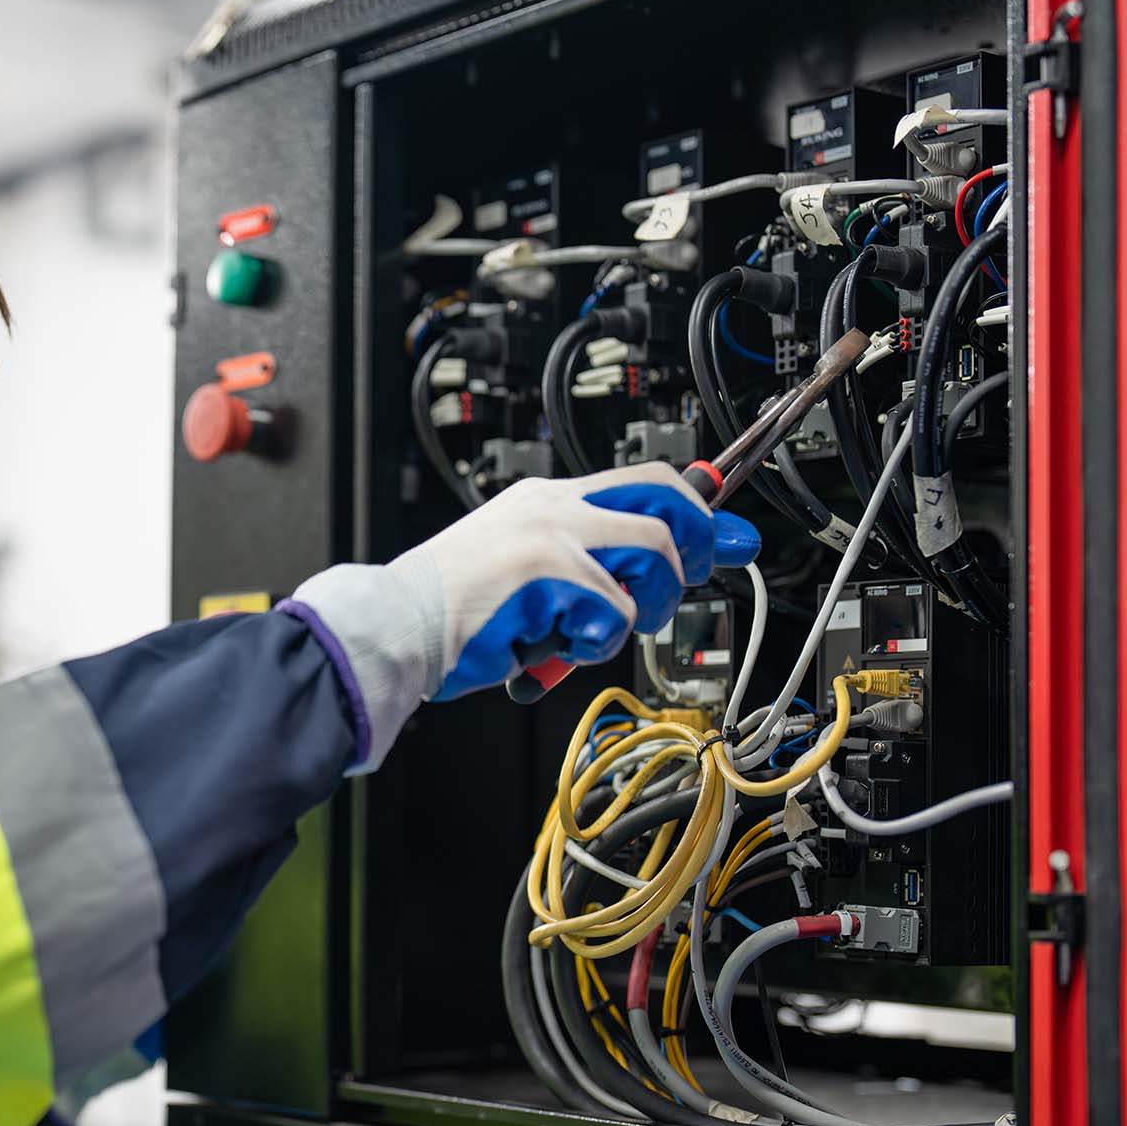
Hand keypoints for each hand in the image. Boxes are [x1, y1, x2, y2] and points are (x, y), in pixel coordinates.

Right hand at [395, 462, 759, 699]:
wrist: (396, 625)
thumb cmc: (454, 610)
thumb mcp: (525, 570)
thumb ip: (584, 567)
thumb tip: (651, 581)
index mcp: (546, 498)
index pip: (644, 479)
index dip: (699, 508)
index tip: (730, 537)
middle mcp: (554, 506)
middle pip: (665, 502)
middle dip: (694, 549)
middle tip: (674, 590)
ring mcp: (553, 535)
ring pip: (654, 558)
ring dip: (645, 607)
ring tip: (595, 631)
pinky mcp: (550, 574)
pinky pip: (615, 614)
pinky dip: (593, 643)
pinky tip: (554, 646)